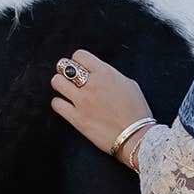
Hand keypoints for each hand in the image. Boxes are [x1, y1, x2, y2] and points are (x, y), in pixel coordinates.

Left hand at [50, 48, 155, 167]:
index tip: (79, 67)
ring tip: (66, 91)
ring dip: (60, 85)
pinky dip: (59, 104)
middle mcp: (91, 84)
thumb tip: (100, 75)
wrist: (136, 137)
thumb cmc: (137, 112)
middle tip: (70, 79)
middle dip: (66, 71)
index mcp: (105, 73)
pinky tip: (65, 106)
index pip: (80, 55)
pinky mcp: (77, 118)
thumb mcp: (129, 85)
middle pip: (65, 67)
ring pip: (57, 82)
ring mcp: (82, 101)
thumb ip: (111, 76)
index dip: (78, 61)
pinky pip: (56, 104)